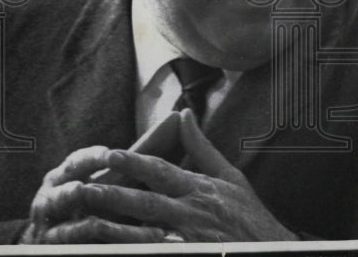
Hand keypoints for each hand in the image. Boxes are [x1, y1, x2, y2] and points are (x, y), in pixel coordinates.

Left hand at [45, 109, 297, 242]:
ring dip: (115, 228)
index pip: (162, 171)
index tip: (109, 155)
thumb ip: (202, 148)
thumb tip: (184, 114)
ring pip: (145, 232)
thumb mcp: (232, 177)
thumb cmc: (251, 217)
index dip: (134, 163)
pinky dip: (135, 249)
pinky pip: (156, 251)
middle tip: (83, 189)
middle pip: (146, 202)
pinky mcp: (189, 255)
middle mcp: (192, 212)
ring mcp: (189, 238)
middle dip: (114, 195)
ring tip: (86, 223)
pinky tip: (115, 249)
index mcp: (200, 189)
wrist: (274, 252)